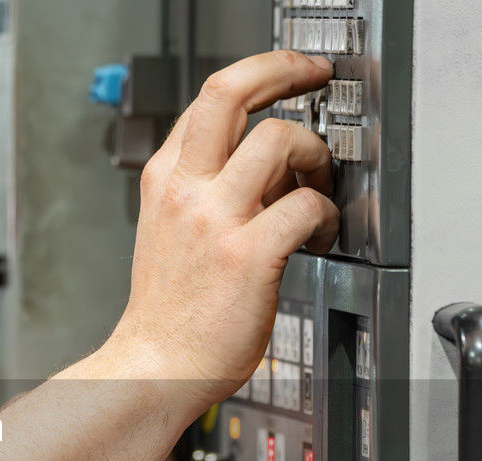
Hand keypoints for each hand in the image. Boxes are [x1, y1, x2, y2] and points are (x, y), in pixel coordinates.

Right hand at [110, 51, 337, 411]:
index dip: (259, 75)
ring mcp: (215, 220)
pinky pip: (308, 206)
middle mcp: (186, 190)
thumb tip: (269, 170)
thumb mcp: (169, 234)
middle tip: (315, 78)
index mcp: (165, 181)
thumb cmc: (169, 314)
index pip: (209, 99)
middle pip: (231, 92)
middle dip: (285, 72)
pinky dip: (328, 217)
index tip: (289, 74)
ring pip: (280, 138)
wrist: (153, 368)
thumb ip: (206, 194)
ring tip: (318, 188)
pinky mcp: (248, 255)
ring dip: (315, 156)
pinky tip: (320, 238)